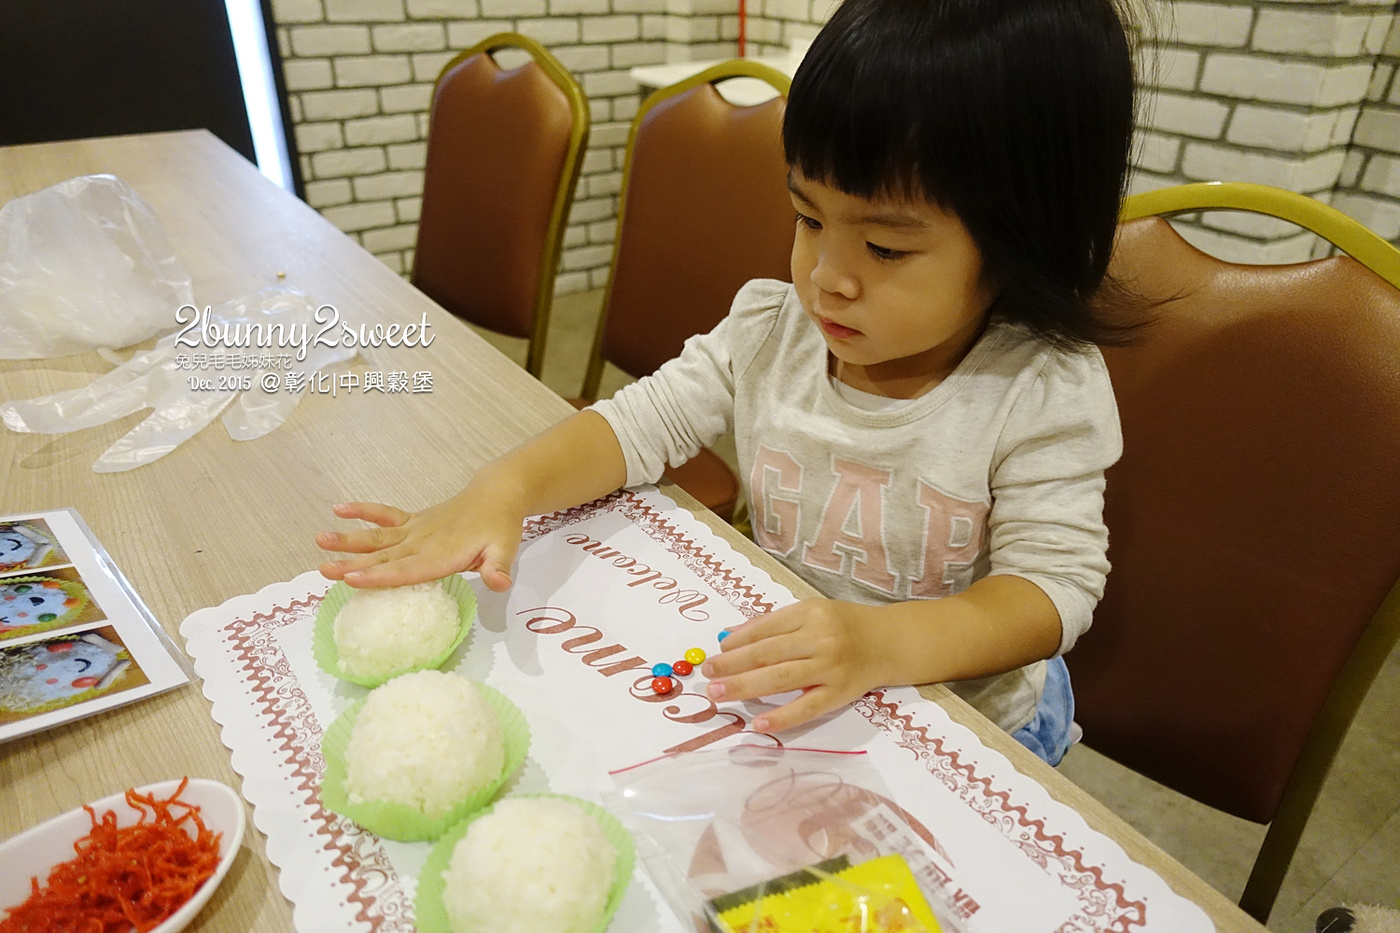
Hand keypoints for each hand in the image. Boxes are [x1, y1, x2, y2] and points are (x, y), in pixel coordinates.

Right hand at [315, 486, 523, 589]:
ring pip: (378, 536)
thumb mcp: (505, 550)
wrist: (497, 496)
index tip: (352, 578)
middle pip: (384, 555)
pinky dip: (363, 511)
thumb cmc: (499, 528)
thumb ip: (498, 568)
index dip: (380, 575)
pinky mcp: (413, 520)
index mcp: (442, 554)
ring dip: (349, 539)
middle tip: (324, 569)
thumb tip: (500, 585)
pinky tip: (339, 509)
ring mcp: (415, 529)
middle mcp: (423, 542)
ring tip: (320, 539)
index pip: (407, 569)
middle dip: (353, 563)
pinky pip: (385, 515)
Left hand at [700, 599, 888, 731]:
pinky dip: (782, 717)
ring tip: (718, 694)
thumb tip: (728, 636)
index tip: (714, 655)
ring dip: (746, 687)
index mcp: (810, 613)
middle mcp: (820, 638)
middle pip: (768, 654)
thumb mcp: (810, 612)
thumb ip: (771, 624)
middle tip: (707, 677)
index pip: (764, 629)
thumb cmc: (844, 625)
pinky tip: (759, 724)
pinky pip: (808, 707)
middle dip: (733, 666)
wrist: (890, 641)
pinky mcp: (841, 693)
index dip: (736, 643)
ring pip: (782, 679)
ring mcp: (831, 666)